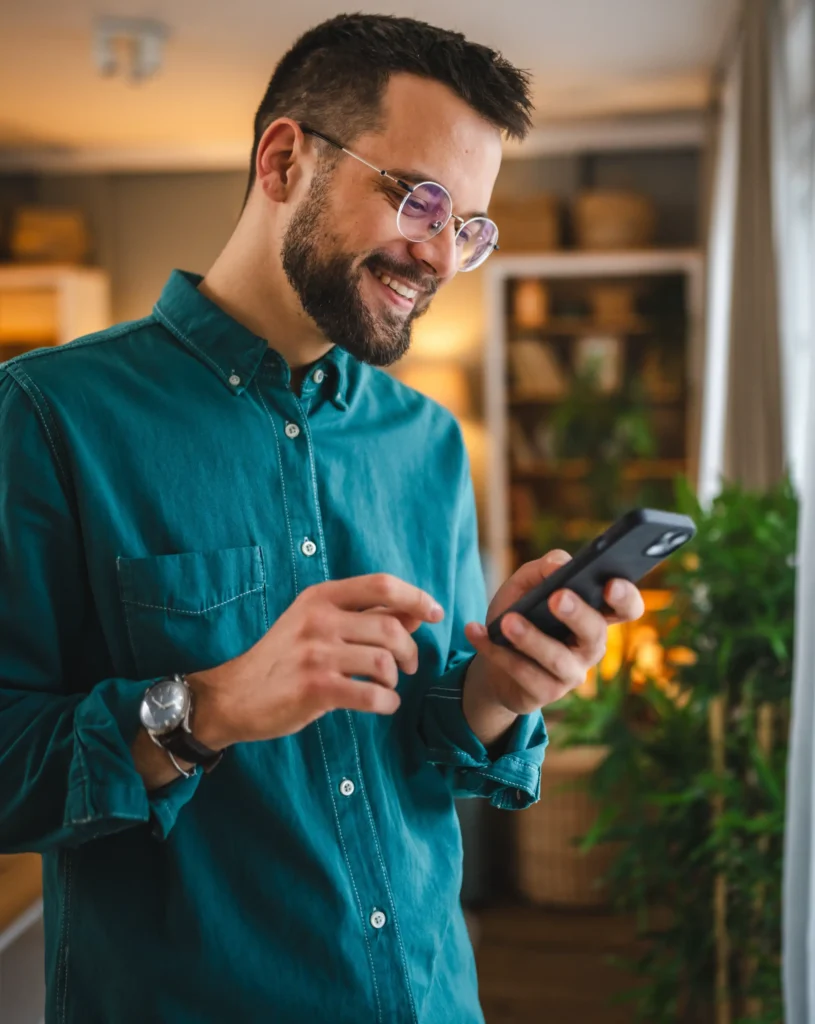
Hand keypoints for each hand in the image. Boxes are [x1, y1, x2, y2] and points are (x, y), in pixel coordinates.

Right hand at [187, 574, 442, 748]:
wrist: (234, 695)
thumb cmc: (283, 659)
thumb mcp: (317, 624)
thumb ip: (364, 616)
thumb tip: (415, 611)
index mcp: (321, 597)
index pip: (381, 585)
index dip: (416, 597)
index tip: (434, 613)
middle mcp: (319, 620)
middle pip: (391, 628)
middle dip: (410, 650)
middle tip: (407, 666)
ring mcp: (316, 653)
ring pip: (384, 662)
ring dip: (395, 679)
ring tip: (386, 686)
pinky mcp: (315, 688)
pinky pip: (372, 694)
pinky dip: (387, 702)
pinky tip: (382, 704)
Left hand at [464, 550, 644, 717]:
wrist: (494, 664)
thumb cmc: (520, 616)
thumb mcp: (525, 586)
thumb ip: (542, 569)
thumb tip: (559, 565)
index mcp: (595, 614)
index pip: (625, 607)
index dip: (625, 597)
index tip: (611, 584)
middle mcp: (591, 645)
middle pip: (596, 632)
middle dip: (577, 614)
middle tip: (558, 597)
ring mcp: (572, 673)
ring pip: (558, 658)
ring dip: (531, 638)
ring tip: (507, 621)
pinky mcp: (547, 693)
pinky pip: (523, 673)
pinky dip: (496, 652)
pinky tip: (475, 632)